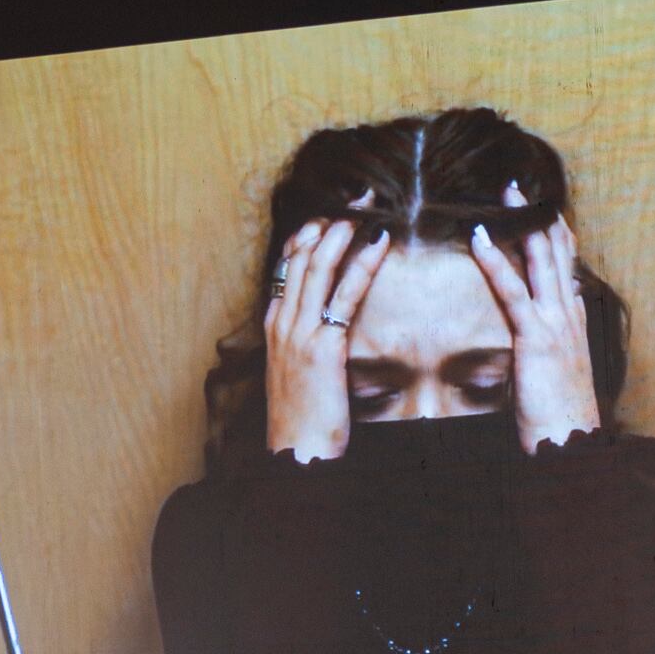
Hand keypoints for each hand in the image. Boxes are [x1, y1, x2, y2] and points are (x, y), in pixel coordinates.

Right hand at [264, 204, 388, 463]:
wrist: (296, 457)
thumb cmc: (302, 424)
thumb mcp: (298, 377)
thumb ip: (307, 347)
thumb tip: (326, 331)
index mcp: (274, 327)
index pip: (287, 266)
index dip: (309, 234)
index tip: (332, 212)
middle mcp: (282, 324)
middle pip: (301, 256)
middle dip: (328, 220)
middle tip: (356, 196)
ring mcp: (298, 334)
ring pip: (318, 267)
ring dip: (343, 231)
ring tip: (366, 207)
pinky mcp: (322, 348)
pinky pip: (344, 295)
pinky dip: (363, 263)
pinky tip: (380, 243)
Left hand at [468, 205, 601, 451]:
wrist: (571, 442)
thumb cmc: (561, 416)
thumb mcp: (559, 373)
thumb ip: (554, 344)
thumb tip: (554, 327)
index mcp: (574, 322)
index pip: (565, 267)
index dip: (554, 234)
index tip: (542, 208)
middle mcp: (569, 315)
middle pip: (556, 253)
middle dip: (539, 216)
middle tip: (519, 186)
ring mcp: (556, 323)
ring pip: (540, 261)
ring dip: (521, 224)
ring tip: (504, 194)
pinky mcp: (536, 338)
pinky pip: (513, 291)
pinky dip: (497, 261)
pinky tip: (480, 237)